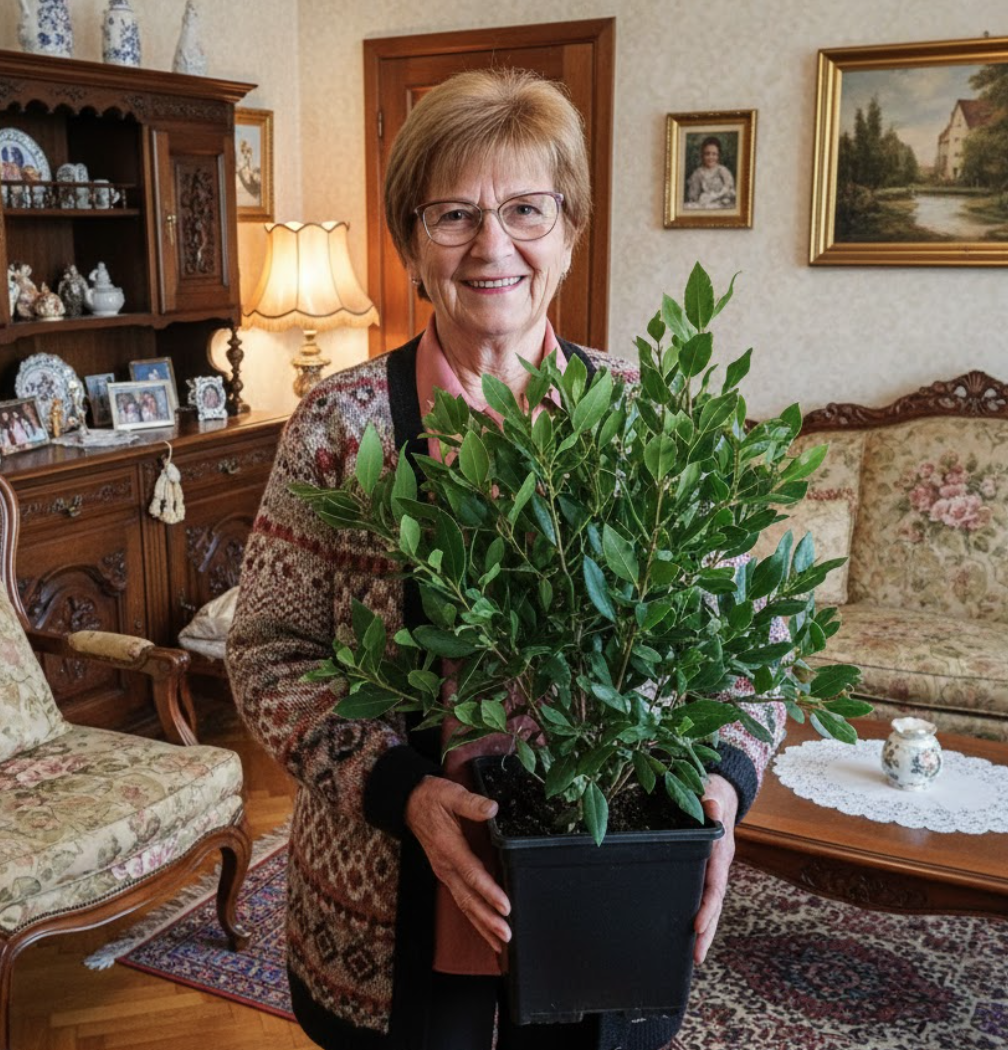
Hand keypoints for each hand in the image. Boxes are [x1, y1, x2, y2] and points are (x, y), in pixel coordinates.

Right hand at [405, 776, 511, 952]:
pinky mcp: (446, 874)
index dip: (489, 891)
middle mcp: (445, 866)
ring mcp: (444, 873)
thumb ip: (471, 803)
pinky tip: (487, 930)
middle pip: (468, 898)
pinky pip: (461, 900)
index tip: (505, 906)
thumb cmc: (431, 797)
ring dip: (482, 925)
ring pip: (464, 904)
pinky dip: (475, 918)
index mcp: (448, 847)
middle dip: (487, 919)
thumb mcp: (450, 793)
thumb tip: (492, 808)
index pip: (471, 873)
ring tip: (501, 943)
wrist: (408, 802)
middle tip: (506, 935)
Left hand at [693, 773, 738, 964]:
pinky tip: (681, 933)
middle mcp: (717, 867)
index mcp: (719, 853)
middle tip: (696, 957)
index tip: (695, 926)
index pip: (714, 885)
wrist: (720, 793)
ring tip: (692, 957)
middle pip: (714, 905)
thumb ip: (711, 801)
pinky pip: (700, 896)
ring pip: (708, 905)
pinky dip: (696, 915)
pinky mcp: (702, 872)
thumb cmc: (712, 794)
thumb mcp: (711, 793)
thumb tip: (712, 805)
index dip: (706, 907)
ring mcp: (711, 871)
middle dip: (706, 932)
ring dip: (702, 931)